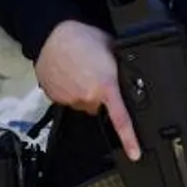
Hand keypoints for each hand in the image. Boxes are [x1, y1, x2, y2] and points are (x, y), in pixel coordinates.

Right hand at [35, 19, 138, 160]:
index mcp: (106, 86)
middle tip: (95, 74)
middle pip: (98, 107)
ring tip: (79, 70)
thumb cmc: (82, 37)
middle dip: (99, 95)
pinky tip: (68, 73)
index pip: (120, 119)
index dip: (129, 139)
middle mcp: (88, 97)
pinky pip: (66, 98)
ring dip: (83, 91)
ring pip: (82, 102)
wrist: (51, 33)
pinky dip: (68, 89)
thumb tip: (130, 76)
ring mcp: (69, 98)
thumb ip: (121, 67)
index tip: (135, 154)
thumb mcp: (112, 48)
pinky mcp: (54, 96)